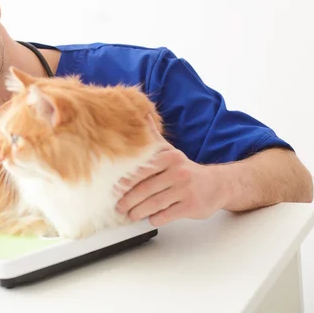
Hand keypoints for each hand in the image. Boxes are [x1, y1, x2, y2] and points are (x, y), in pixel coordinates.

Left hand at [115, 116, 229, 226]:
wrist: (218, 184)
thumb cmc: (187, 169)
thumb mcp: (171, 151)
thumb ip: (155, 136)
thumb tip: (143, 115)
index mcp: (170, 157)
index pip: (143, 170)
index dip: (127, 181)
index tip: (115, 189)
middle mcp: (179, 172)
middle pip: (147, 188)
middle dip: (129, 200)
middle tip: (119, 207)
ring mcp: (186, 190)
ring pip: (156, 203)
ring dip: (139, 211)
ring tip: (130, 215)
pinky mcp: (192, 206)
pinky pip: (168, 214)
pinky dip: (156, 218)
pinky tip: (150, 219)